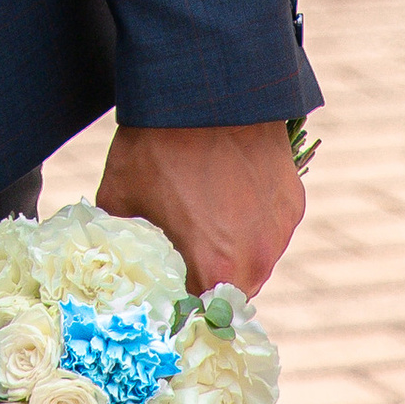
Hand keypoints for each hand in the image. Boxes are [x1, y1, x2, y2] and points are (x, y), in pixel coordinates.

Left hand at [96, 121, 304, 296]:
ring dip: (231, 248)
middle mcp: (257, 260)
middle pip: (228, 291)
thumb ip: (121, 242)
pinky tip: (226, 190)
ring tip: (203, 212)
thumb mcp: (120, 199)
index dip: (177, 302)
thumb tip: (112, 259)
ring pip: (253, 260)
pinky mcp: (293, 203)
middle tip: (179, 246)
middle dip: (204, 276)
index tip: (162, 285)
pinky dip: (251, 219)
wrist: (205, 89)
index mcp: (214, 270)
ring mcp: (280, 231)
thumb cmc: (156, 145)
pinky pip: (270, 228)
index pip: (197, 313)